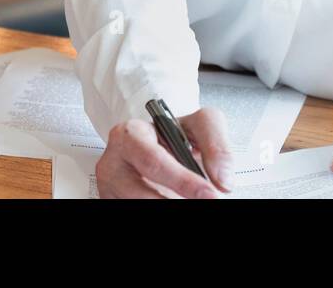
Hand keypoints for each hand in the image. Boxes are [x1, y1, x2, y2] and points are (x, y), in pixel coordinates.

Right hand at [96, 107, 232, 198]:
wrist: (156, 147)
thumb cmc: (173, 137)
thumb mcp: (198, 126)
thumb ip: (216, 144)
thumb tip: (223, 179)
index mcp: (131, 134)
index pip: (155, 160)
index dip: (184, 181)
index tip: (210, 193)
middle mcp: (114, 160)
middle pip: (142, 191)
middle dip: (177, 198)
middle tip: (205, 200)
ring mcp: (109, 185)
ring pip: (138, 202)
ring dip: (168, 202)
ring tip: (187, 198)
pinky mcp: (110, 198)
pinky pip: (129, 206)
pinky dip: (159, 204)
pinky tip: (171, 198)